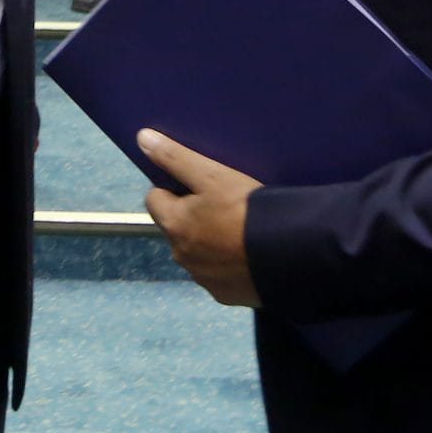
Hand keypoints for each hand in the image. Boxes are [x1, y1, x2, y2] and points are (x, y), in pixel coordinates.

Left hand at [139, 129, 262, 307]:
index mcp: (174, 225)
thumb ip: (175, 157)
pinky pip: (218, 275)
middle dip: (191, 217)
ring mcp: (203, 278)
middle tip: (223, 204)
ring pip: (196, 253)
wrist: (289, 255)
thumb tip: (142, 138)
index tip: (198, 184)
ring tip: (238, 230)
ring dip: (208, 243)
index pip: (155, 199)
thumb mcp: (212, 176)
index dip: (173, 187)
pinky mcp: (225, 295)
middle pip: (176, 228)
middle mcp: (181, 255)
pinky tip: (248, 254)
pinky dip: (226, 265)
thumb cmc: (246, 210)